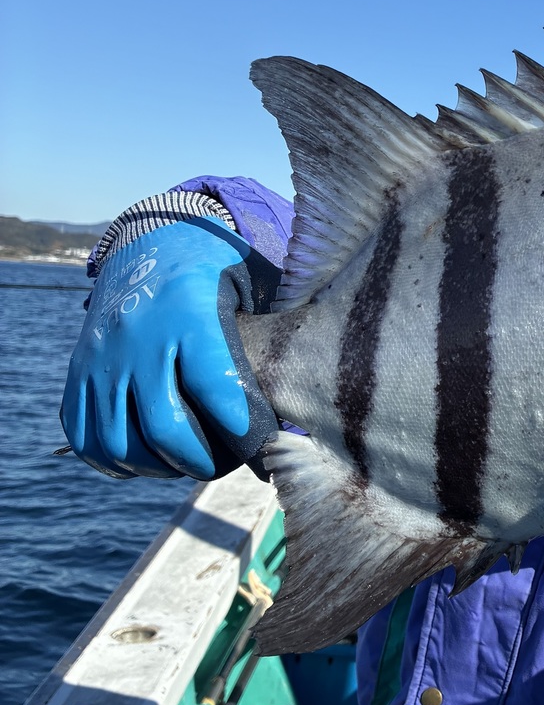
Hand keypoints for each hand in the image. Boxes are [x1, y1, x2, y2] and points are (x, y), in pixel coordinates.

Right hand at [61, 219, 277, 479]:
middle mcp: (138, 336)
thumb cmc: (219, 268)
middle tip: (225, 466)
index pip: (215, 388)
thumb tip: (304, 399)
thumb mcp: (253, 283)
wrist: (151, 236)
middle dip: (201, 462)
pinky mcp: (78, 369)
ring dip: (157, 468)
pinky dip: (114, 461)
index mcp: (188, 312)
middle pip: (162, 427)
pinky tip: (147, 459)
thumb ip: (271, 335)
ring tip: (187, 464)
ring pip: (118, 442)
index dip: (244, 433)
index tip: (266, 454)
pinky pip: (84, 436)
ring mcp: (101, 355)